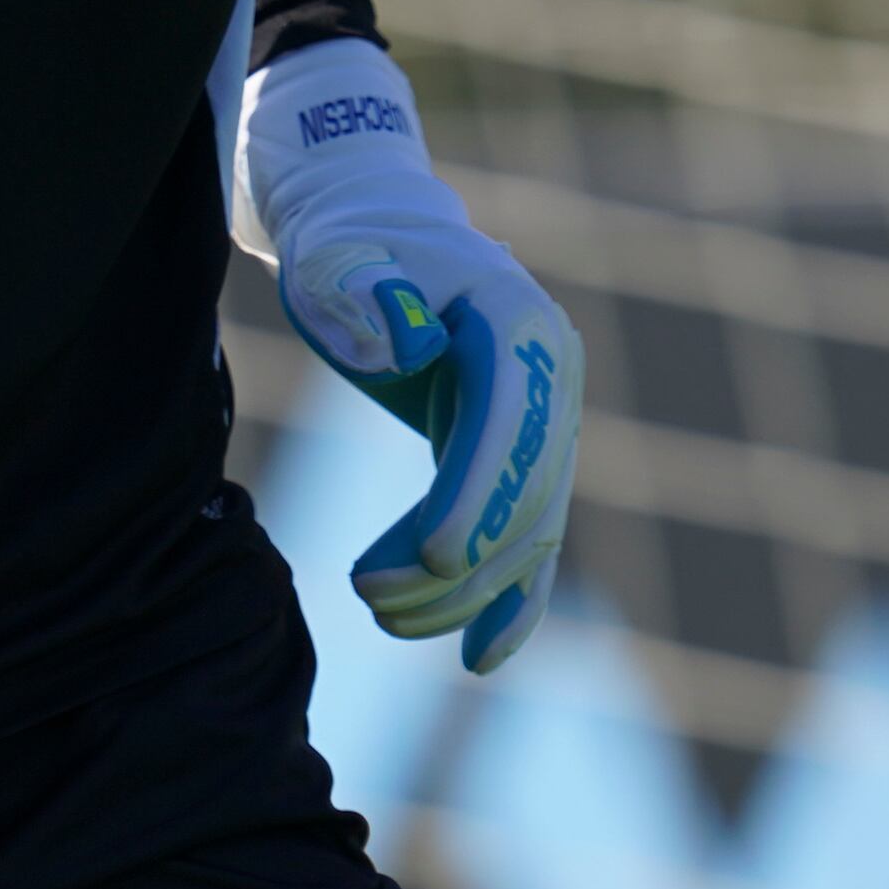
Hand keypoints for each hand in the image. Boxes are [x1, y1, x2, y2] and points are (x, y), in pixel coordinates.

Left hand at [281, 221, 577, 674]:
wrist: (366, 231)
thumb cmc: (345, 244)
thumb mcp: (338, 254)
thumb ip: (366, 287)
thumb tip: (415, 338)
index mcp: (517, 326)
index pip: (511, 425)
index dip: (477, 494)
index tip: (431, 554)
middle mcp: (551, 381)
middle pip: (524, 493)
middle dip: (457, 559)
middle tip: (371, 595)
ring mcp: (543, 426)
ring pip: (523, 532)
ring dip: (462, 589)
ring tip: (382, 614)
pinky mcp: (517, 460)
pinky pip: (527, 543)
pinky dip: (510, 601)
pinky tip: (481, 657)